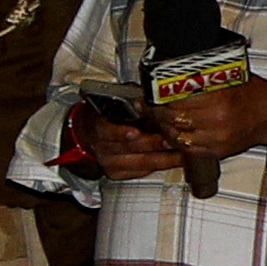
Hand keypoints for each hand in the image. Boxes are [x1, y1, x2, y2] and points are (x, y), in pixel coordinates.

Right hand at [60, 100, 185, 186]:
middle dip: (151, 145)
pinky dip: (158, 167)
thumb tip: (153, 92)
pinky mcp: (117, 173)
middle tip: (170, 141)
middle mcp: (102, 147)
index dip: (121, 133)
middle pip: (128, 148)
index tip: (135, 132)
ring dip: (161, 159)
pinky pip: (140, 172)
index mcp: (98, 126)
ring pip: (138, 163)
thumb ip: (132, 99)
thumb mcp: (113, 103)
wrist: (86, 136)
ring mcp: (109, 162)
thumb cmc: (104, 117)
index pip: (106, 131)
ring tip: (179, 154)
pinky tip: (173, 161)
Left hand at [157, 73, 266, 173]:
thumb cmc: (254, 93)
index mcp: (220, 97)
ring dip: (165, 126)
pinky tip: (175, 130)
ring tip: (161, 117)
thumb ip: (202, 77)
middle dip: (158, 110)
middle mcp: (217, 119)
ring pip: (176, 134)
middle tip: (152, 104)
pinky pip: (187, 148)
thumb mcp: (230, 76)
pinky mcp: (218, 151)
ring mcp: (217, 138)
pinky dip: (177, 140)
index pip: (175, 98)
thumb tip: (171, 74)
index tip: (153, 92)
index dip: (160, 96)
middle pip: (172, 116)